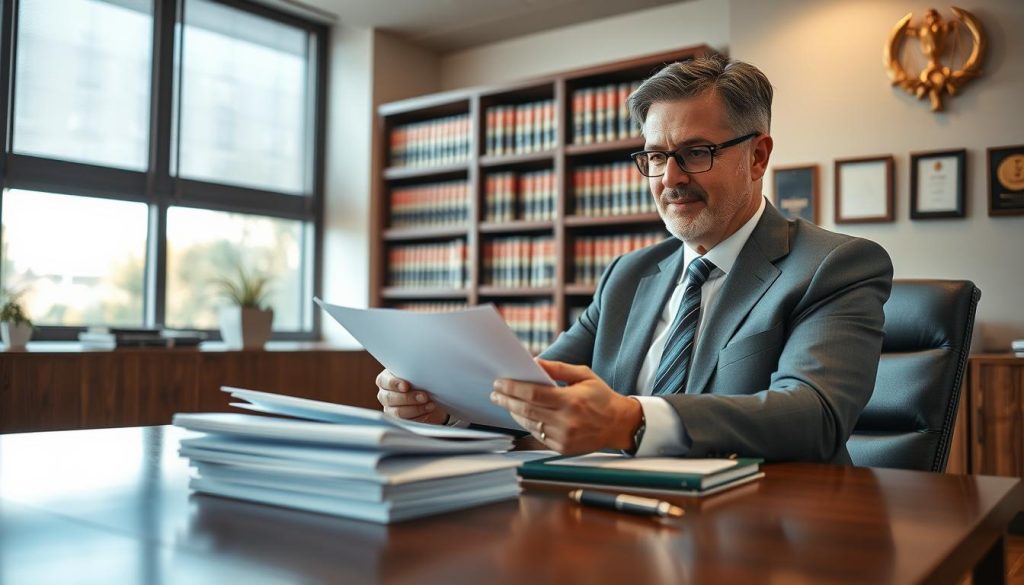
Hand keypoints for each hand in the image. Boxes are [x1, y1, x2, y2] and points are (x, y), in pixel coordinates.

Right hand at [375, 369, 448, 424]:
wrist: (431, 395)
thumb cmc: (421, 379)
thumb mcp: (417, 371)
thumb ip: (415, 368)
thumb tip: (424, 360)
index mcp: (385, 379)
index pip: (384, 381)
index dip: (394, 384)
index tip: (406, 386)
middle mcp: (385, 394)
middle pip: (390, 398)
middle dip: (408, 398)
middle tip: (424, 396)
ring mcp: (390, 409)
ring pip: (398, 412)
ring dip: (416, 408)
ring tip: (430, 404)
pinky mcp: (400, 420)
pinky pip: (406, 421)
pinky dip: (419, 416)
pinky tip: (429, 410)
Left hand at [490, 359, 642, 453]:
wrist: (618, 425)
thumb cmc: (601, 397)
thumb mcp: (583, 375)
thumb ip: (558, 368)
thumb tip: (535, 362)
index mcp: (571, 400)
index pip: (533, 394)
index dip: (513, 388)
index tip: (499, 383)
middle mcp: (566, 421)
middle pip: (526, 410)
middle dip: (507, 400)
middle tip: (495, 393)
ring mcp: (563, 437)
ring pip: (529, 424)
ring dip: (513, 413)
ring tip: (504, 402)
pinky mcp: (562, 448)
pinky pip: (537, 436)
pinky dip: (526, 424)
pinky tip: (520, 415)